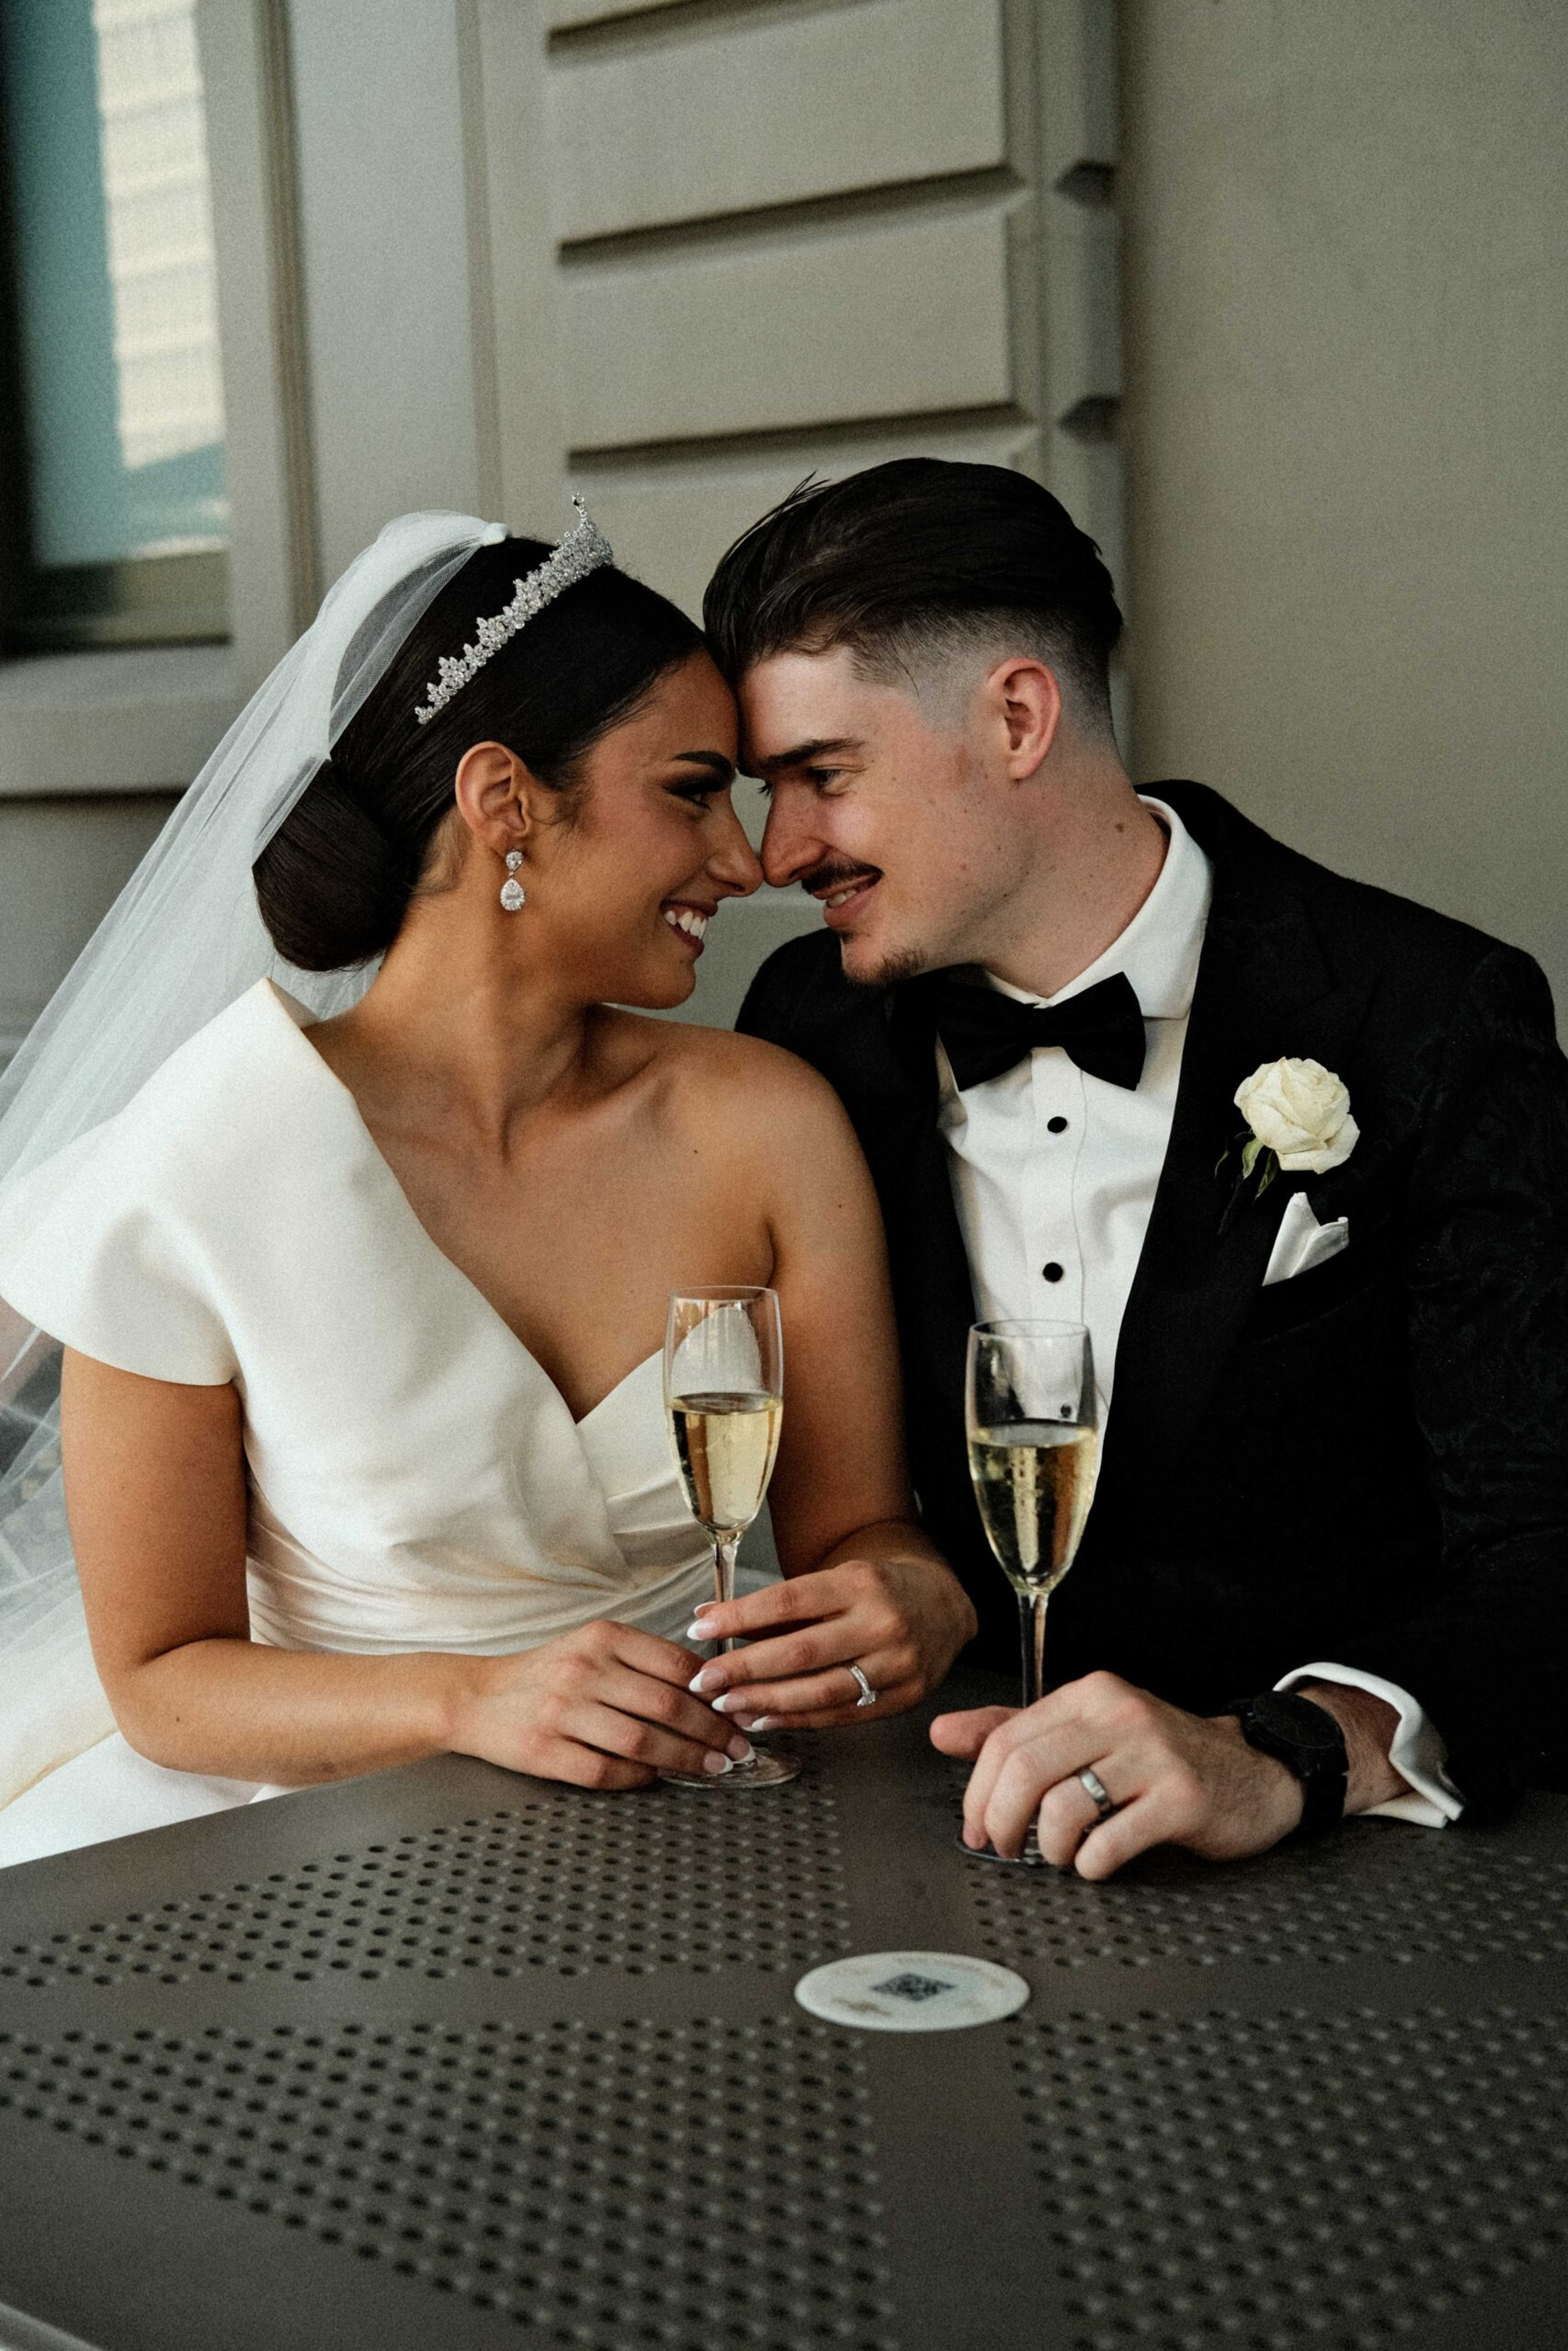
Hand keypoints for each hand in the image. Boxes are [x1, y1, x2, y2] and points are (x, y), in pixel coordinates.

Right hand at [449, 1620, 754, 1789]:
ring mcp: (563, 1712)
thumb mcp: (592, 1648)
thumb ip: (642, 1661)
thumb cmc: (545, 1675)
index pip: (675, 1662)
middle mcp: (583, 1670)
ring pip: (643, 1741)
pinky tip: (657, 1777)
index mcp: (601, 1638)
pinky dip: (639, 1778)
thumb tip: (707, 1688)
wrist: (475, 1698)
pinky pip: (607, 1771)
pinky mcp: (545, 1752)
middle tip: (738, 1748)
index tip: (739, 1708)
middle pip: (666, 1704)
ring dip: (686, 1758)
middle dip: (713, 1731)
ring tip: (713, 1767)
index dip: (715, 1691)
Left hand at [683, 1557, 976, 1728]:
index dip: (739, 1617)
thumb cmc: (876, 1590)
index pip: (788, 1600)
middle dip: (744, 1669)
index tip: (700, 1627)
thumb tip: (707, 1614)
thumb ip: (775, 1604)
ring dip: (767, 1702)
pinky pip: (842, 1714)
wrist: (944, 1606)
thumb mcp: (833, 1581)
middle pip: (801, 1652)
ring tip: (727, 1705)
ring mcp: (898, 1664)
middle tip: (705, 1681)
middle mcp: (882, 1622)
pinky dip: (798, 1721)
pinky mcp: (905, 1697)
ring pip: (821, 1691)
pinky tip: (764, 1719)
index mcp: (860, 1582)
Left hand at [930, 1670, 1306, 1878]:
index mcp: (1090, 1696)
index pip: (1006, 1738)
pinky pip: (1110, 1841)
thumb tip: (942, 1733)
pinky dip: (1090, 1864)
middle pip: (1026, 1769)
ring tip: (1058, 1855)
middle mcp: (1119, 1715)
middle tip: (1003, 1848)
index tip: (975, 1827)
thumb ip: (1015, 1733)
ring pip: (1064, 1807)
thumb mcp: (1086, 1733)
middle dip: (1000, 1821)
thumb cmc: (1160, 1758)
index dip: (977, 1791)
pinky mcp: (1182, 1799)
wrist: (1252, 1771)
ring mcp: (1154, 1755)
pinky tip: (1096, 1862)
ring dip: (1048, 1848)